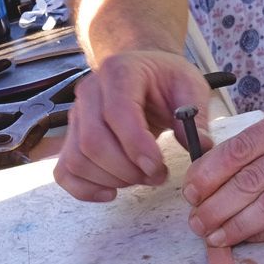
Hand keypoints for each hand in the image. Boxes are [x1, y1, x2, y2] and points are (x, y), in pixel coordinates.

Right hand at [54, 49, 207, 202]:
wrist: (144, 71)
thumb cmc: (166, 79)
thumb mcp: (190, 85)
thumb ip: (195, 114)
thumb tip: (199, 146)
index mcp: (119, 71)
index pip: (117, 112)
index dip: (136, 146)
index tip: (159, 167)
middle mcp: (89, 91)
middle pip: (93, 141)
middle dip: (127, 170)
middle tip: (157, 176)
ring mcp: (76, 115)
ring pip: (78, 159)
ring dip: (112, 180)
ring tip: (142, 177)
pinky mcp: (72, 138)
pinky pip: (64, 171)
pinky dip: (85, 189)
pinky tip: (113, 191)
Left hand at [181, 101, 263, 245]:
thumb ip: (263, 146)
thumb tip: (211, 177)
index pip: (241, 147)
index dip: (209, 173)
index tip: (190, 191)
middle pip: (251, 179)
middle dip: (216, 204)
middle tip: (196, 220)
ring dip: (235, 225)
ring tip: (214, 235)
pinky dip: (263, 234)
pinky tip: (245, 239)